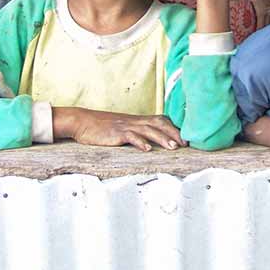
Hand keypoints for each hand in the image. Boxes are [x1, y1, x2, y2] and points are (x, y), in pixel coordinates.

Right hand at [60, 108, 186, 151]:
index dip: (174, 128)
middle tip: (186, 144)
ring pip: (148, 130)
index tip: (186, 137)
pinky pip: (130, 136)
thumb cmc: (102, 127)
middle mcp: (134, 121)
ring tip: (173, 147)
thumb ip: (135, 132)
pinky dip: (140, 142)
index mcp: (137, 120)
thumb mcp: (122, 128)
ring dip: (162, 138)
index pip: (160, 120)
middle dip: (174, 133)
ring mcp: (125, 126)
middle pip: (159, 123)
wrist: (82, 121)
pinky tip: (147, 149)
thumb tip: (149, 141)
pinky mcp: (116, 133)